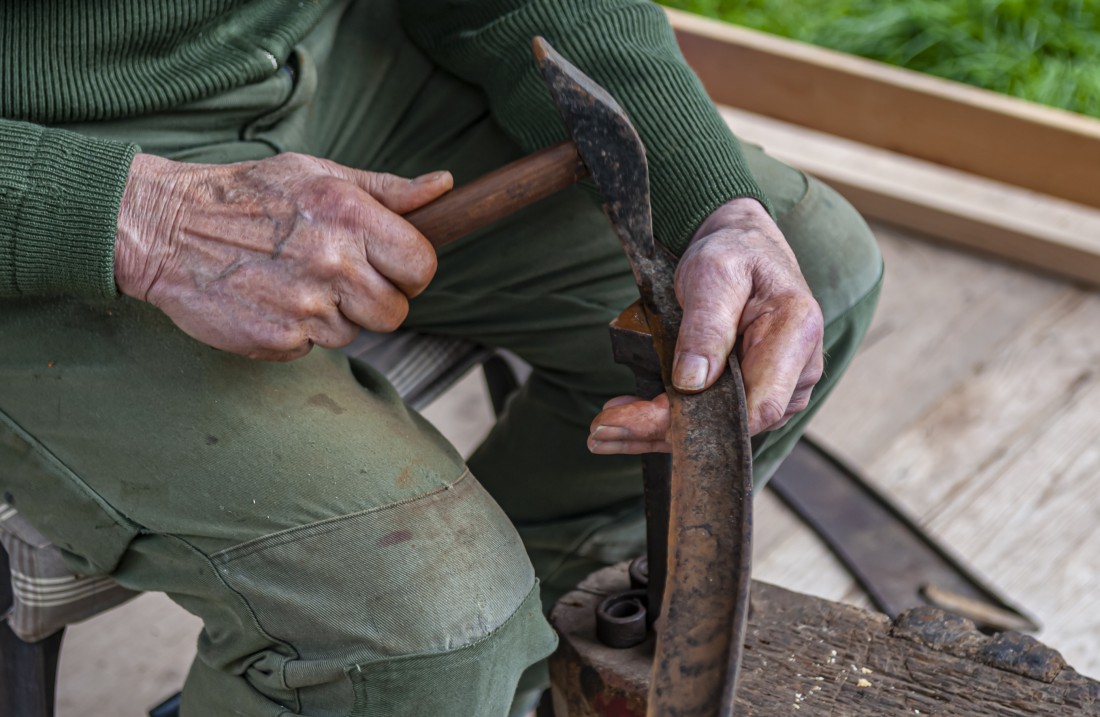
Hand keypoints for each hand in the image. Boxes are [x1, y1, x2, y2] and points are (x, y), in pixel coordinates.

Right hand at [115, 153, 451, 360]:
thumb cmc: (248, 195)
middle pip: (395, 312)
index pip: (421, 266)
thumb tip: (443, 188)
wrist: (164, 228)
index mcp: (350, 217)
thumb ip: (386, 190)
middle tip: (335, 275)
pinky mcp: (278, 339)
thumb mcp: (318, 174)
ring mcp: (305, 306)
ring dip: (332, 316)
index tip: (390, 267)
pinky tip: (270, 299)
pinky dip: (297, 331)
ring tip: (294, 281)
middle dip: (373, 299)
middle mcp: (333, 263)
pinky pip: (312, 347)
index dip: (410, 272)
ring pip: (354, 333)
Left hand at [588, 197, 822, 452]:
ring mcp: (780, 390)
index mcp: (796, 336)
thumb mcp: (713, 274)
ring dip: (656, 431)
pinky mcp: (755, 398)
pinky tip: (627, 421)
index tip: (644, 417)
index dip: (702, 423)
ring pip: (718, 430)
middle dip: (664, 431)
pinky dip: (666, 422)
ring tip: (603, 430)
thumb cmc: (733, 254)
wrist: (743, 249)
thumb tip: (692, 383)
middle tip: (603, 429)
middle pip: (733, 426)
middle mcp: (797, 373)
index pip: (758, 405)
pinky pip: (713, 420)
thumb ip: (706, 326)